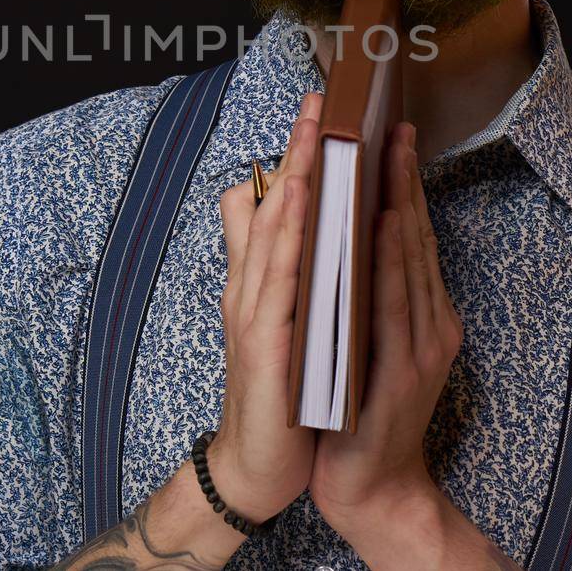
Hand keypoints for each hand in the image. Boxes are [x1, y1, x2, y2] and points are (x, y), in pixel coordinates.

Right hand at [209, 91, 323, 522]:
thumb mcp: (277, 324)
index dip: (296, 157)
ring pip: (275, 236)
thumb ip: (282, 278)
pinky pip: (280, 282)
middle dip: (297, 153)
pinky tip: (307, 214)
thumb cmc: (278, 395)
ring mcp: (255, 314)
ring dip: (295, 185)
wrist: (257, 468)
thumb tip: (290, 230)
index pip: (277, 205)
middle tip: (318, 102)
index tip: (319, 110)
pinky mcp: (265, 345)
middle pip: (274, 207)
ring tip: (314, 140)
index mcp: (261, 282)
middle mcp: (252, 288)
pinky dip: (291, 241)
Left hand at [309, 121, 465, 529]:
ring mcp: (423, 346)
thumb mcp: (365, 340)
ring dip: (401, 205)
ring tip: (388, 158)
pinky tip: (383, 226)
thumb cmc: (357, 409)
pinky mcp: (405, 370)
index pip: (412, 236)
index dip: (403, 182)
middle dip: (404, 178)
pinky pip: (395, 302)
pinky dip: (390, 261)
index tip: (391, 132)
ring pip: (411, 262)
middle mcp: (432, 322)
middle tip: (392, 126)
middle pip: (418, 238)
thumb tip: (350, 233)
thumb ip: (366, 291)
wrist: (370, 486)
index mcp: (423, 312)